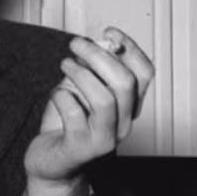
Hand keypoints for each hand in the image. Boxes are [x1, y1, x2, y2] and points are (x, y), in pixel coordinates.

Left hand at [24, 28, 153, 195]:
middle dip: (98, 55)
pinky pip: (74, 115)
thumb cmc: (67, 124)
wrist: (51, 163)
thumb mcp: (81, 88)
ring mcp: (104, 138)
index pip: (145, 73)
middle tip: (75, 44)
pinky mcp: (81, 148)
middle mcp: (123, 123)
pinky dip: (61, 96)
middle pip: (125, 82)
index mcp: (129, 105)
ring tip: (65, 65)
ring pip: (104, 99)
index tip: (108, 32)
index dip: (130, 48)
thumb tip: (99, 42)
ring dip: (80, 74)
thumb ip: (92, 68)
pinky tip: (56, 95)